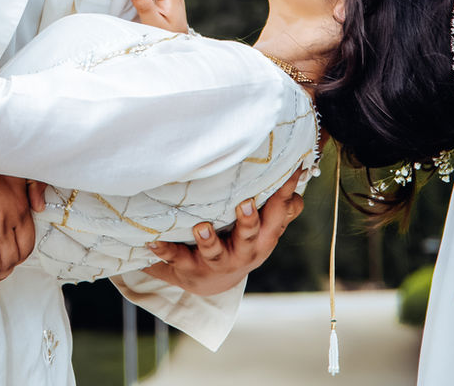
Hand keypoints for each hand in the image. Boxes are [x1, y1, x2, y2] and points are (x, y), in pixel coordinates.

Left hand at [143, 170, 304, 295]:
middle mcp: (244, 252)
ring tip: (201, 227)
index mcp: (265, 237)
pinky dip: (165, 252)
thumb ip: (281, 204)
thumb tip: (301, 169)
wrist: (213, 283)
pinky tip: (153, 243)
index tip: (290, 172)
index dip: (285, 194)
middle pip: (251, 237)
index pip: (280, 213)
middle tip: (245, 203)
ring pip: (215, 253)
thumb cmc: (242, 243)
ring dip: (209, 241)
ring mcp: (218, 263)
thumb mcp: (265, 229)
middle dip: (249, 222)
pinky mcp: (191, 269)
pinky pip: (177, 260)